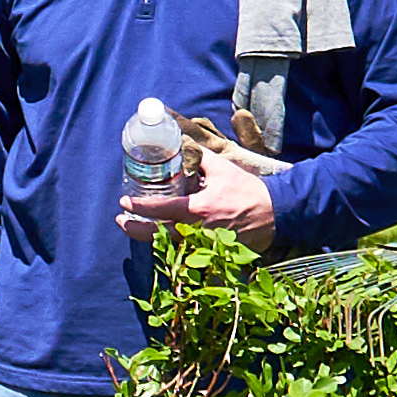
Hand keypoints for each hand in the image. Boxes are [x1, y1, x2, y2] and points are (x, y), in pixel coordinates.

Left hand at [117, 133, 280, 244]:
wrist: (275, 213)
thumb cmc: (248, 191)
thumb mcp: (222, 169)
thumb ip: (200, 157)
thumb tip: (185, 144)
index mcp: (197, 210)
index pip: (160, 210)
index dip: (139, 208)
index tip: (123, 203)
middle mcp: (196, 231)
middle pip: (156, 235)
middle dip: (134, 229)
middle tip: (121, 219)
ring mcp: (203, 245)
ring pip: (167, 245)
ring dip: (149, 237)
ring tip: (136, 227)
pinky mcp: (211, 252)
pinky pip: (184, 250)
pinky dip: (169, 244)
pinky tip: (160, 236)